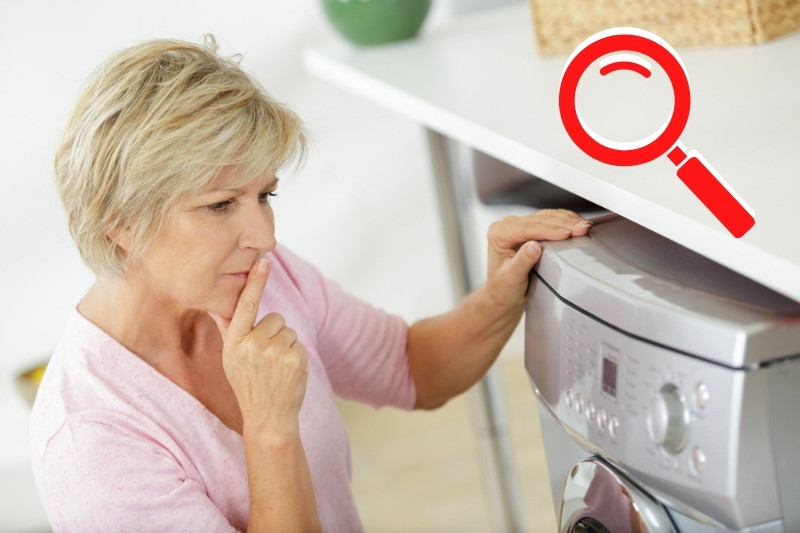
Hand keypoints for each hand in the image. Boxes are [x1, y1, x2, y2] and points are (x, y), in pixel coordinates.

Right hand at [209, 256, 308, 432]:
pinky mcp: (295, 358)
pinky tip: (286, 372)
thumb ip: (230, 330)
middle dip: (275, 333)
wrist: (268, 417)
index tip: (263, 262)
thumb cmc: (248, 384)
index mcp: (234, 342)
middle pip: (275, 318)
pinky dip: (296, 355)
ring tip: (276, 367)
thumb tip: (219, 304)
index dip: (255, 282)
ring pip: (289, 330)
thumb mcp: (231, 358)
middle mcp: (252, 345)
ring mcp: (275, 351)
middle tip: (267, 359)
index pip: (245, 306)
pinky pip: (299, 342)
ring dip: (286, 345)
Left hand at [485, 209, 590, 308]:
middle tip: (582, 229)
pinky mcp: (532, 228)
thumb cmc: (503, 288)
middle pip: (539, 220)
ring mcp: (520, 226)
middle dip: (563, 223)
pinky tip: (577, 224)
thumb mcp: (511, 278)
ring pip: (547, 217)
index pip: (527, 228)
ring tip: (584, 226)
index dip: (548, 229)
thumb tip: (534, 247)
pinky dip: (566, 221)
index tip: (565, 233)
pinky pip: (551, 220)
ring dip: (567, 220)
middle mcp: (508, 226)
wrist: (504, 294)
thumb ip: (522, 262)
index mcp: (498, 234)